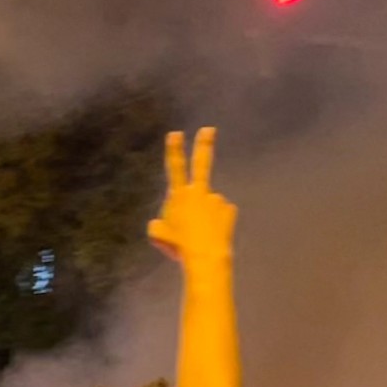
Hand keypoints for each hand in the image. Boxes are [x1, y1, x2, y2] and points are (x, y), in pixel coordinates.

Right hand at [147, 127, 236, 265]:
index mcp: (178, 195)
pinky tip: (212, 234)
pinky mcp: (228, 209)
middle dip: (204, 144)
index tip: (175, 134)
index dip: (174, 150)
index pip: (174, 167)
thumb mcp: (158, 234)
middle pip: (201, 163)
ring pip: (208, 203)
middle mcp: (198, 192)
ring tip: (200, 235)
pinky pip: (220, 214)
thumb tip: (163, 220)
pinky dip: (216, 222)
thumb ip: (159, 222)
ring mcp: (216, 199)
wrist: (204, 256)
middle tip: (209, 130)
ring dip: (205, 214)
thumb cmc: (178, 246)